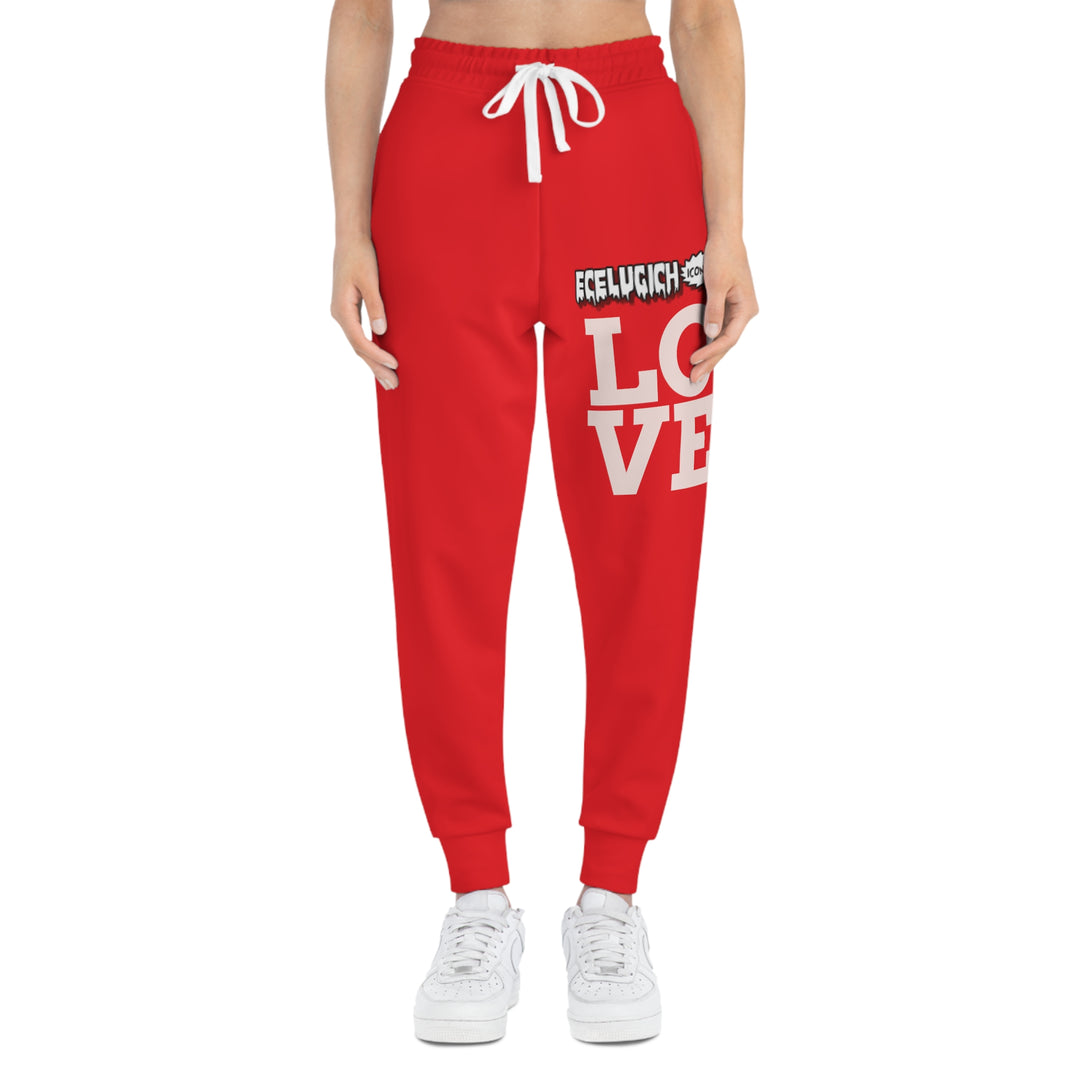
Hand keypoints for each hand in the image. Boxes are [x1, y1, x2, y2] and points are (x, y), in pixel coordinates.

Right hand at [330, 236, 398, 389]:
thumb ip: (376, 304)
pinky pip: (359, 336)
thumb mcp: (369, 279)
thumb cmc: (360, 256)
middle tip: (393, 386)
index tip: (395, 364)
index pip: (360, 341)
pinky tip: (380, 360)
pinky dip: (370, 350)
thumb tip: (381, 330)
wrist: (350, 238)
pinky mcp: (349, 311)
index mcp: (342, 310)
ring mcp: (343, 314)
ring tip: (388, 381)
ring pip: (358, 345)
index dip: (377, 355)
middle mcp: (339, 315)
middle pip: (358, 349)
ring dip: (373, 363)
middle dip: (376, 368)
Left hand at [689, 234, 759, 383]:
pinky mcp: (728, 306)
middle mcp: (745, 312)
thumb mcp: (716, 283)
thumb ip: (714, 310)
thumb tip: (711, 335)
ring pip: (723, 339)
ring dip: (710, 355)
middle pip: (726, 344)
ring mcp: (737, 310)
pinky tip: (700, 354)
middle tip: (693, 379)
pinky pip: (719, 329)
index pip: (728, 338)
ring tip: (696, 373)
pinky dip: (709, 342)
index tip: (693, 360)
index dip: (711, 352)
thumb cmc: (722, 256)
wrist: (725, 236)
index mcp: (747, 308)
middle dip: (710, 362)